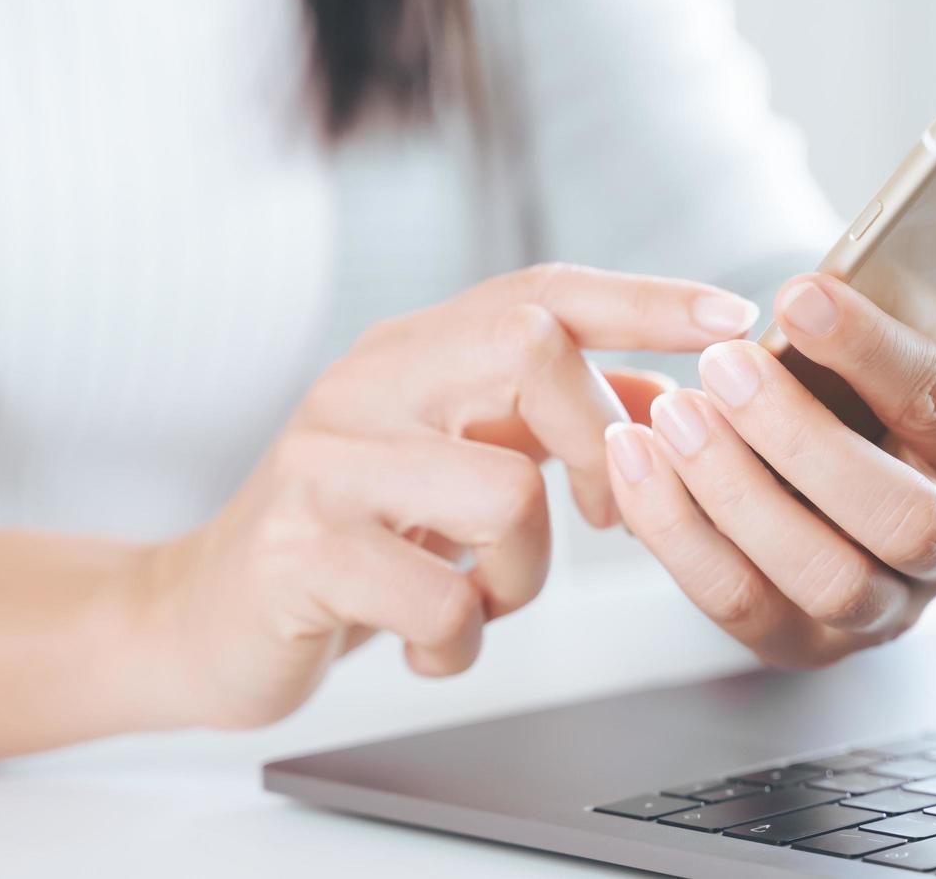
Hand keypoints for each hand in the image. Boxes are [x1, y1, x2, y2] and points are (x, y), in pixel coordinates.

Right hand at [133, 264, 756, 727]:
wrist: (200, 618)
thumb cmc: (355, 540)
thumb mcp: (459, 466)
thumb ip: (551, 426)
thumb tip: (672, 399)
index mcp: (413, 353)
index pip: (544, 290)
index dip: (646, 299)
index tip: (735, 314)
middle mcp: (366, 383)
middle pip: (528, 348)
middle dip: (595, 442)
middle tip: (599, 515)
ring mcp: (325, 461)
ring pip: (502, 490)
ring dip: (524, 573)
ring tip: (483, 600)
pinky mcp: (296, 551)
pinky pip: (441, 598)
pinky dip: (460, 642)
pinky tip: (428, 646)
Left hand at [605, 198, 935, 666]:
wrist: (852, 488)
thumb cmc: (893, 399)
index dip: (874, 354)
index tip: (797, 296)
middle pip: (896, 517)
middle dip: (801, 441)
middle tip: (724, 367)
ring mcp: (882, 609)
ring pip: (820, 574)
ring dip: (735, 493)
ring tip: (668, 413)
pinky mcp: (803, 641)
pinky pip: (738, 601)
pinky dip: (677, 533)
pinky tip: (634, 460)